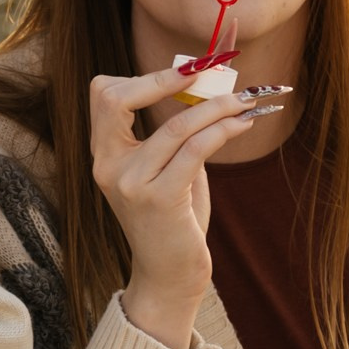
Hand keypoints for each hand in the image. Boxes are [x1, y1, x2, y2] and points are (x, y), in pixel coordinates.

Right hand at [90, 66, 258, 348]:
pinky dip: (223, 130)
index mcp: (104, 156)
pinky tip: (243, 125)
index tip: (186, 71)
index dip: (143, 77)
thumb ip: (173, 134)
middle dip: (165, 78)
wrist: (169, 277)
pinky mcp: (159, 200)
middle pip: (117, 98)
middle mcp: (108, 167)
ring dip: (216, 106)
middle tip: (209, 73)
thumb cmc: (173, 222)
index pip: (104, 95)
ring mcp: (130, 184)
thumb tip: (207, 89)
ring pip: (174, 124)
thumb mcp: (165, 171)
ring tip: (245, 101)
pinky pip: (194, 149)